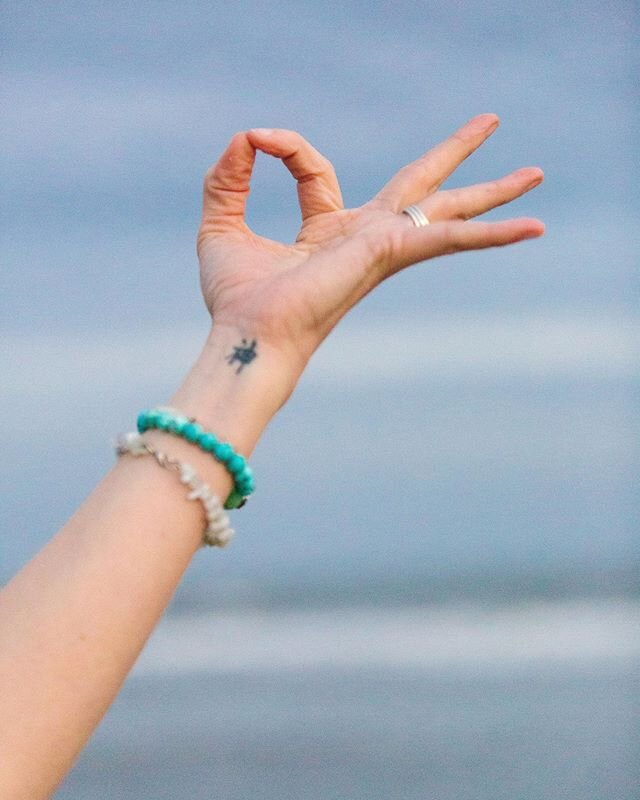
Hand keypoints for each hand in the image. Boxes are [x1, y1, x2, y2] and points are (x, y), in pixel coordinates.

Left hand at [197, 114, 543, 375]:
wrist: (248, 338)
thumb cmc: (237, 299)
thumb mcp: (222, 222)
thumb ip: (228, 178)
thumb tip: (246, 137)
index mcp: (328, 232)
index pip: (318, 169)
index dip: (287, 146)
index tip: (256, 140)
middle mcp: (363, 239)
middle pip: (420, 186)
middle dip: (455, 154)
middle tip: (492, 123)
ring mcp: (382, 247)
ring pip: (448, 208)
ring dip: (493, 190)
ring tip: (536, 172)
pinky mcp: (389, 253)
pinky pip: (448, 235)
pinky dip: (490, 233)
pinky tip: (532, 227)